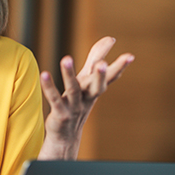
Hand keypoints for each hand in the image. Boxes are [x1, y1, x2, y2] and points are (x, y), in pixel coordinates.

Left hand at [39, 36, 132, 159]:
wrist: (66, 135)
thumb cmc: (78, 101)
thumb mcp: (87, 79)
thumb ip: (96, 57)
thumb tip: (111, 38)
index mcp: (95, 89)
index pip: (110, 77)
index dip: (120, 67)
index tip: (130, 56)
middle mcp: (87, 98)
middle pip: (97, 86)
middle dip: (101, 75)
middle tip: (103, 63)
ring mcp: (74, 106)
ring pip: (74, 90)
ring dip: (69, 74)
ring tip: (66, 58)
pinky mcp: (60, 113)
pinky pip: (54, 99)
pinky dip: (50, 87)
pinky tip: (44, 74)